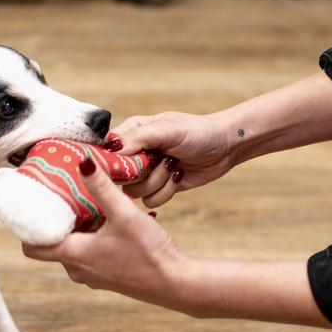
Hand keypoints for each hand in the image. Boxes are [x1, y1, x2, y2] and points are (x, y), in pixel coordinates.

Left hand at [23, 160, 188, 305]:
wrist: (175, 282)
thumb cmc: (149, 252)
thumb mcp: (124, 214)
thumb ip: (103, 188)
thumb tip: (83, 162)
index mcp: (74, 255)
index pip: (32, 246)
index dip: (27, 227)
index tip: (32, 205)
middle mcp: (77, 269)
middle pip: (52, 243)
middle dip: (55, 221)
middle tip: (60, 195)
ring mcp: (92, 275)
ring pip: (72, 247)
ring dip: (76, 228)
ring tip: (85, 203)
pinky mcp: (106, 275)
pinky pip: (88, 253)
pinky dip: (91, 237)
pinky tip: (107, 220)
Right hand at [110, 111, 234, 207]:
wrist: (225, 147)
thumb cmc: (197, 132)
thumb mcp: (166, 130)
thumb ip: (137, 138)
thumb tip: (111, 151)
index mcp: (131, 133)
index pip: (106, 152)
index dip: (114, 162)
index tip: (132, 161)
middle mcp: (135, 154)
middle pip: (119, 177)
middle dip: (143, 172)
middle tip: (161, 159)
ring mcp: (146, 173)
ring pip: (134, 192)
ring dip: (158, 181)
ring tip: (173, 165)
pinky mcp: (159, 188)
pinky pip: (149, 201)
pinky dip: (166, 192)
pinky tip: (178, 176)